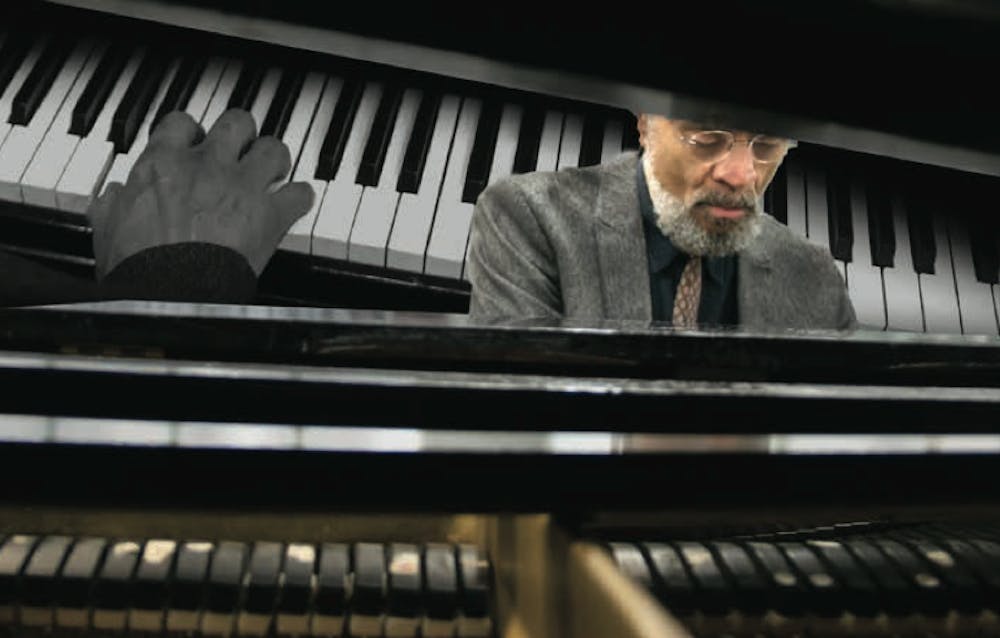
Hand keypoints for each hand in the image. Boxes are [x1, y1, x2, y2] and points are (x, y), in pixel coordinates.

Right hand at [89, 109, 313, 277]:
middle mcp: (207, 166)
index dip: (193, 132)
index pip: (182, 123)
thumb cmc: (138, 268)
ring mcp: (242, 188)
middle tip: (243, 151)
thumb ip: (113, 204)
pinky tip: (295, 203)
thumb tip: (114, 196)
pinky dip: (300, 197)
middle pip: (236, 123)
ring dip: (276, 160)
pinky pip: (300, 193)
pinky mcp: (271, 216)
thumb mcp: (108, 228)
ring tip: (274, 172)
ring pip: (274, 149)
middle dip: (242, 136)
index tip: (196, 143)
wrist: (169, 297)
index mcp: (163, 164)